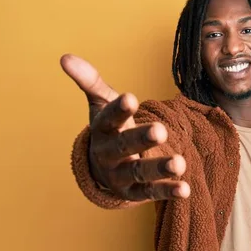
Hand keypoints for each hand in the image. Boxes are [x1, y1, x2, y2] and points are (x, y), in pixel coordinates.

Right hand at [60, 54, 189, 200]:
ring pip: (139, 173)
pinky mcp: (134, 193)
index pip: (108, 119)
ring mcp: (121, 175)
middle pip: (124, 146)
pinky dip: (168, 191)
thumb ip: (90, 81)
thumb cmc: (109, 128)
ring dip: (159, 168)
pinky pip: (151, 193)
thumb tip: (65, 57)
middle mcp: (109, 154)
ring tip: (180, 163)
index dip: (118, 110)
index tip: (131, 98)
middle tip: (161, 130)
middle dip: (142, 139)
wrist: (103, 168)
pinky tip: (185, 189)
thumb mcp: (100, 104)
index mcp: (102, 130)